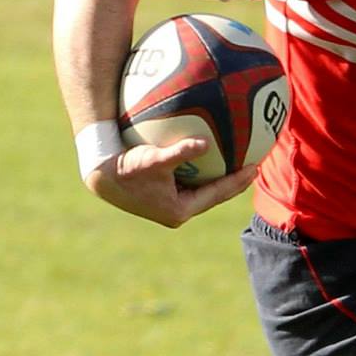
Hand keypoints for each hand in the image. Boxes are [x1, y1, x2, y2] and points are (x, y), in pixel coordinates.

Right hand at [87, 136, 257, 227]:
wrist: (99, 175)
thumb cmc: (126, 167)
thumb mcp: (154, 159)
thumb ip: (180, 153)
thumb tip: (205, 144)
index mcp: (180, 210)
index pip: (218, 194)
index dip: (238, 181)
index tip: (255, 167)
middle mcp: (177, 211)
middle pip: (214, 194)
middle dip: (234, 180)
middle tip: (254, 165)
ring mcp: (169, 205)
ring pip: (202, 189)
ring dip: (219, 176)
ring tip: (238, 161)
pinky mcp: (162, 196)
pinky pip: (189, 182)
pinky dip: (200, 170)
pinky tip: (209, 155)